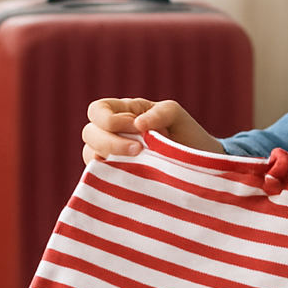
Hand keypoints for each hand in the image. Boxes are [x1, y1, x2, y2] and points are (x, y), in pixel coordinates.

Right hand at [81, 98, 223, 163]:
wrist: (199, 162)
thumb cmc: (185, 133)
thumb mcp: (176, 115)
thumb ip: (159, 113)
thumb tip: (138, 124)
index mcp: (123, 113)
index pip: (97, 110)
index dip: (109, 119)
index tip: (137, 127)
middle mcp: (112, 134)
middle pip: (89, 133)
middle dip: (111, 141)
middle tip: (138, 149)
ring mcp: (112, 156)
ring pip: (91, 155)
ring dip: (111, 158)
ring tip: (140, 161)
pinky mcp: (117, 177)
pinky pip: (101, 177)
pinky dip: (112, 175)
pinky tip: (132, 175)